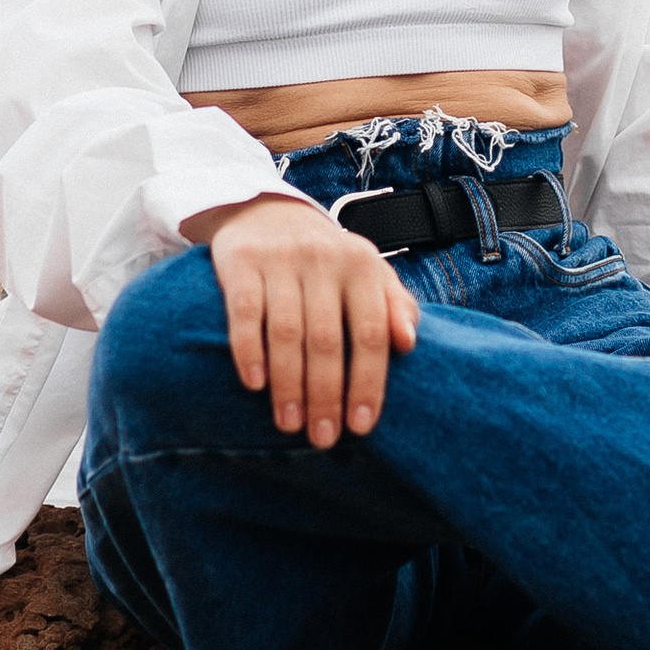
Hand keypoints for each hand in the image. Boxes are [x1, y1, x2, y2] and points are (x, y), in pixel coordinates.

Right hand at [181, 194, 418, 448]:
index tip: (360, 426)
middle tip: (323, 438)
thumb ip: (395, 305)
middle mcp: (323, 258)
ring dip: (288, 385)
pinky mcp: (241, 261)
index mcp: (362, 265)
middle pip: (327, 340)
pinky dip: (248, 351)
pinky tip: (254, 385)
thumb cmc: (327, 260)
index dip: (367, 383)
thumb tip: (409, 343)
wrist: (266, 211)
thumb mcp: (368, 273)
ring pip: (286, 332)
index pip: (371, 332)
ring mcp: (280, 259)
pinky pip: (244, 313)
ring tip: (289, 425)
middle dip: (325, 395)